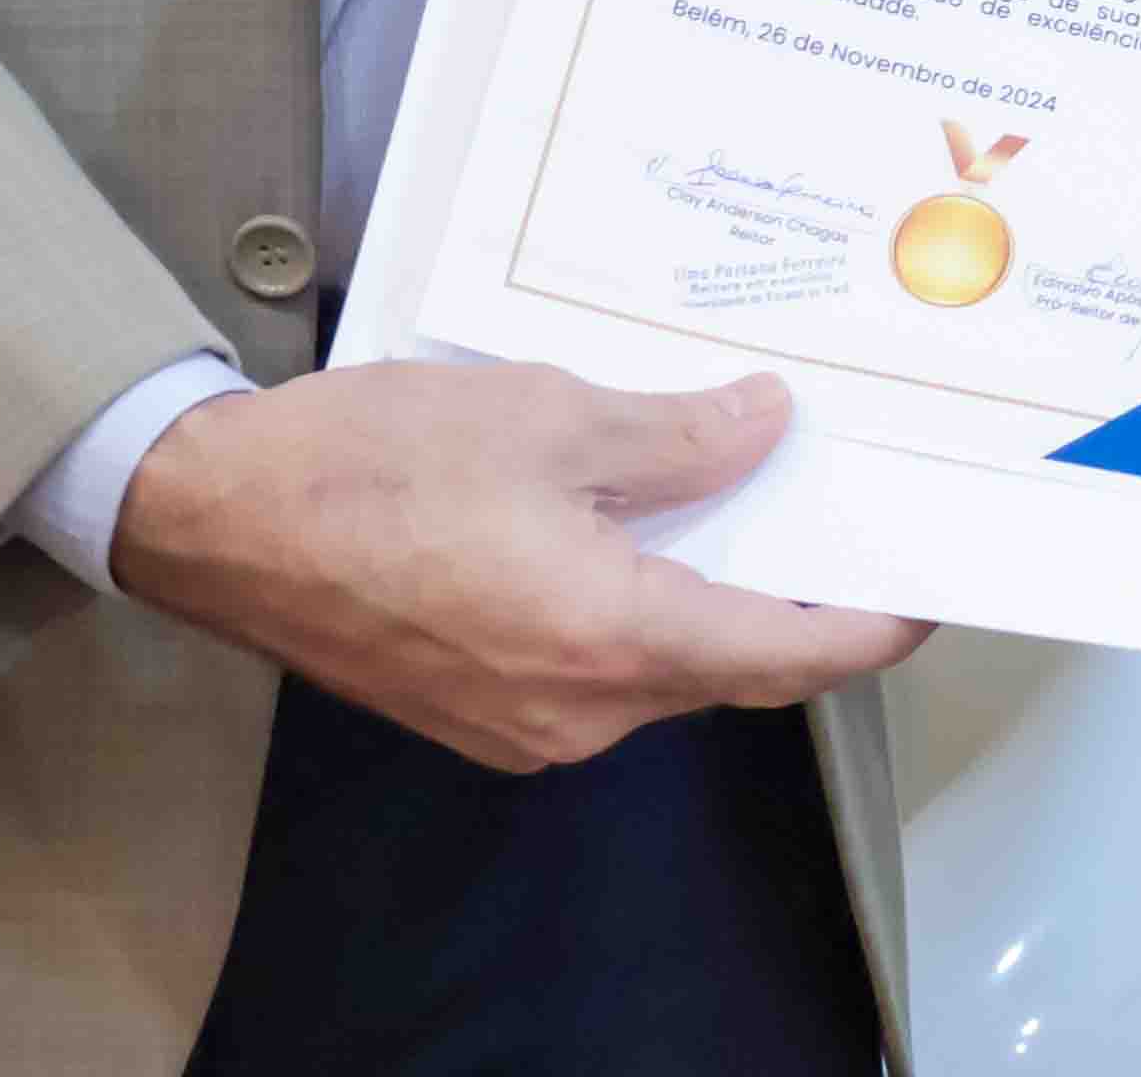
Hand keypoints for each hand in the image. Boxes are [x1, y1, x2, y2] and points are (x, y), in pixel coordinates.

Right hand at [110, 359, 923, 770]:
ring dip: (703, 590)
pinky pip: (589, 666)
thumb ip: (676, 435)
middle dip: (786, 593)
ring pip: (656, 664)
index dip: (869, 628)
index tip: (925, 596)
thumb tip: (764, 428)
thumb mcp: (549, 416)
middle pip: (726, 664)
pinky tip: (636, 522)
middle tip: (834, 508)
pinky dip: (633, 603)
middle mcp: (578, 712)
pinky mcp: (471, 709)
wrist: (214, 519)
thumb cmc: (373, 462)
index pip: (786, 657)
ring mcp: (520, 724)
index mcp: (612, 641)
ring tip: (740, 493)